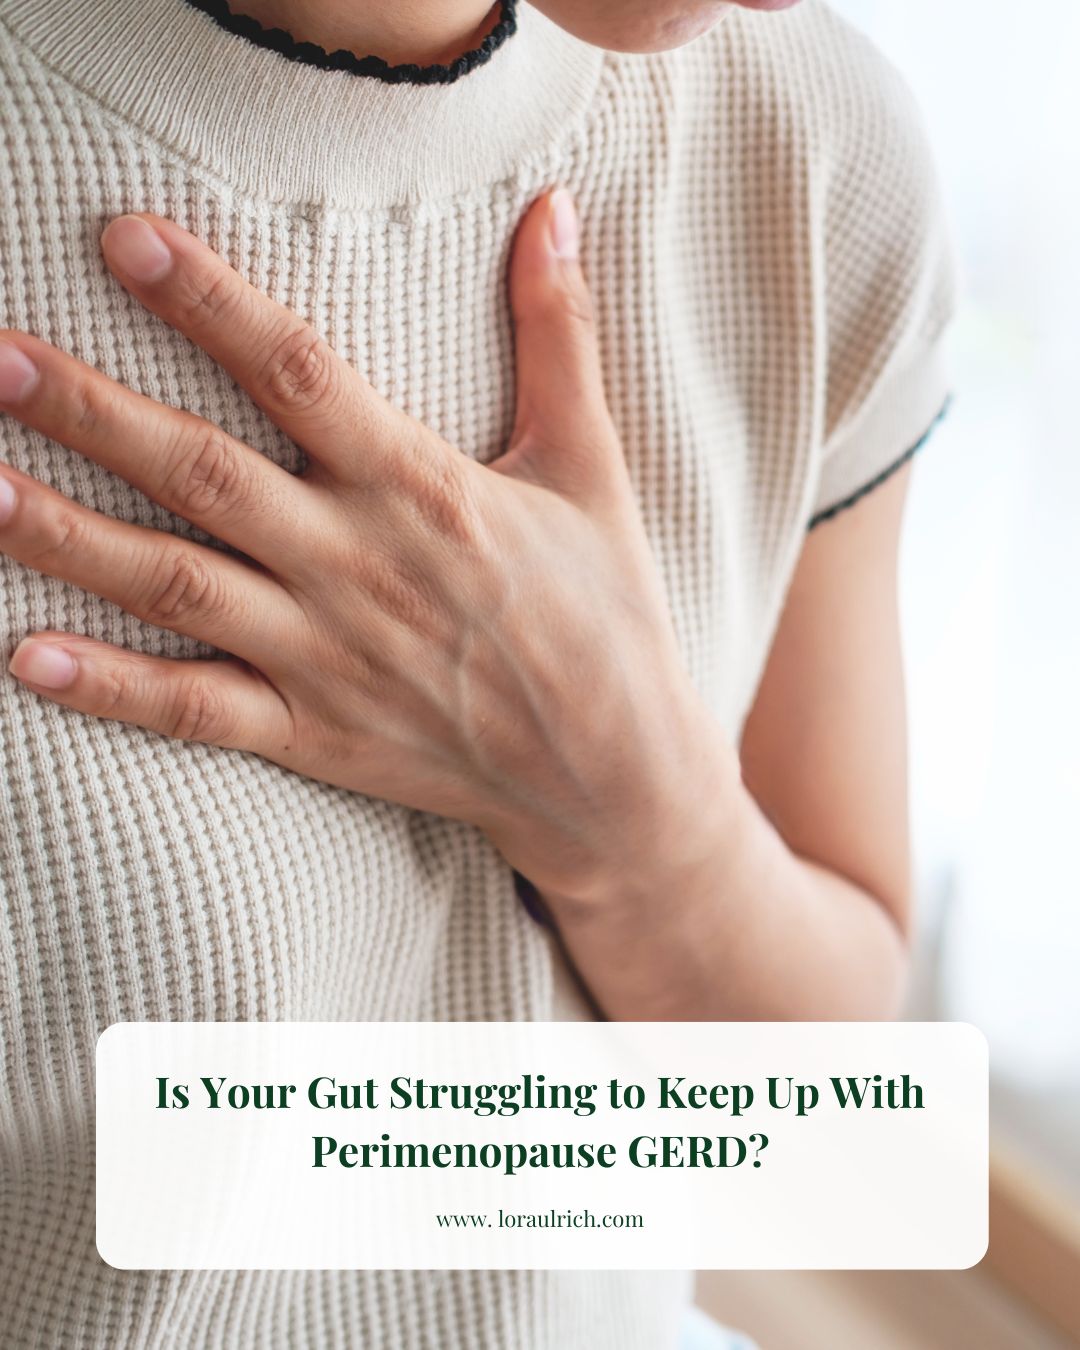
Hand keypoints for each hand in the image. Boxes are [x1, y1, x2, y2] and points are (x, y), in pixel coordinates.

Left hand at [0, 192, 734, 904]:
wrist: (612, 775)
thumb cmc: (604, 615)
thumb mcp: (590, 467)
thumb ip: (558, 336)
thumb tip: (556, 210)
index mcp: (420, 489)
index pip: (297, 373)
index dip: (206, 302)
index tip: (123, 241)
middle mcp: (356, 566)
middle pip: (201, 472)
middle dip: (88, 411)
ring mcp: (325, 657)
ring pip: (173, 584)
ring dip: (65, 535)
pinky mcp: (314, 735)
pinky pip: (196, 710)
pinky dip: (110, 689)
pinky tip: (25, 656)